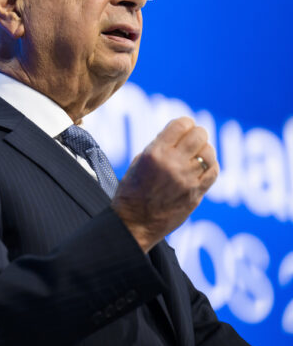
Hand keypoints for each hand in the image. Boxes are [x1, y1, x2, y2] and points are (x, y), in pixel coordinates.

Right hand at [111, 117, 218, 252]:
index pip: (181, 125)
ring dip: (204, 150)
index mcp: (155, 153)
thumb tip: (177, 137)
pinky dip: (211, 166)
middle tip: (194, 137)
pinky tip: (203, 167)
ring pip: (209, 153)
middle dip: (197, 133)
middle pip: (199, 135)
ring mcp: (187, 180)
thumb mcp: (139, 162)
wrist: (134, 223)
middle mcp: (173, 164)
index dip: (185, 122)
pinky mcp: (195, 194)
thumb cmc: (131, 191)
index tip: (184, 126)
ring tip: (198, 154)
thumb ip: (158, 147)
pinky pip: (213, 172)